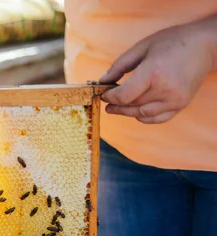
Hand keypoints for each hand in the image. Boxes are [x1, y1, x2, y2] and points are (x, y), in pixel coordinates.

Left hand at [99, 17, 216, 123]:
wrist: (206, 45)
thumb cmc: (173, 42)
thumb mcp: (142, 47)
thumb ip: (120, 65)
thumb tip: (103, 81)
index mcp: (153, 73)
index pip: (124, 95)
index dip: (109, 97)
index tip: (103, 94)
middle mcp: (165, 89)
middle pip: (131, 105)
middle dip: (116, 105)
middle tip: (107, 103)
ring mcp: (175, 100)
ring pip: (142, 114)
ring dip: (127, 113)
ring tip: (117, 108)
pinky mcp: (181, 104)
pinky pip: (157, 119)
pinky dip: (144, 118)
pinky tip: (135, 113)